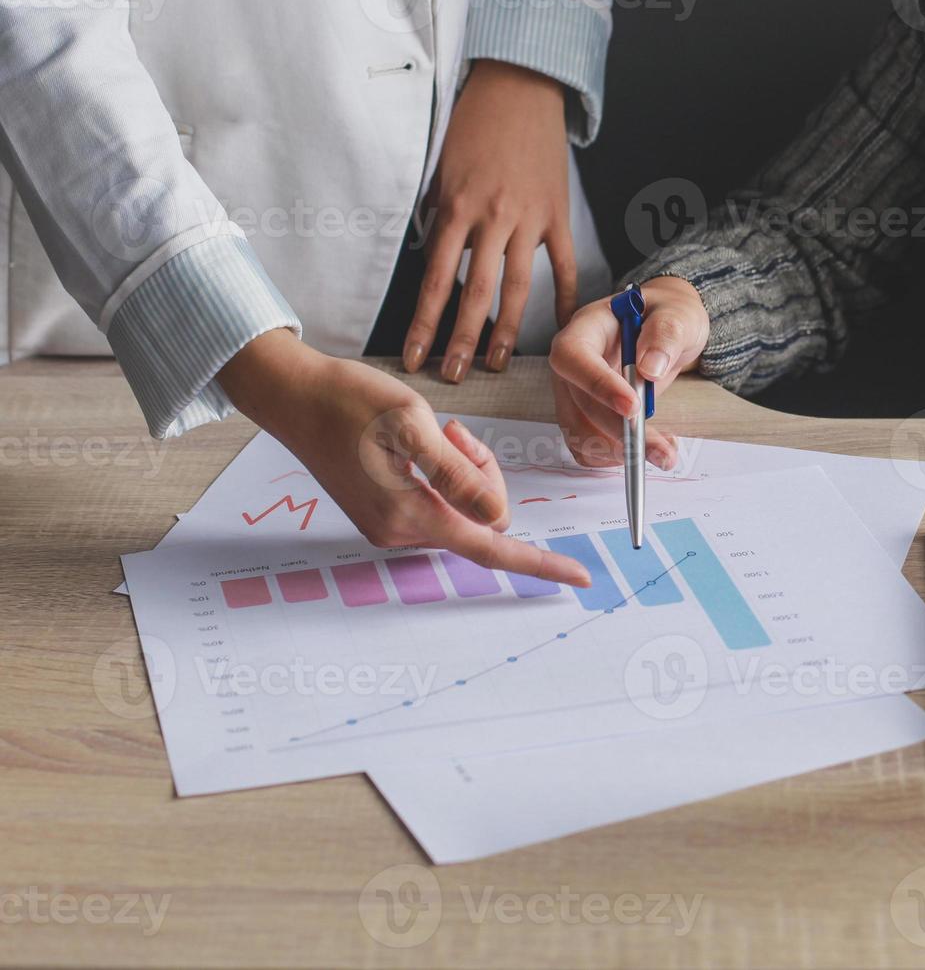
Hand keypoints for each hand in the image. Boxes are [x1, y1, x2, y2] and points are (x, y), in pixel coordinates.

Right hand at [219, 330, 590, 586]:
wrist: (294, 396)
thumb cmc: (349, 401)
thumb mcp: (411, 425)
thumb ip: (456, 475)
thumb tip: (497, 517)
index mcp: (412, 515)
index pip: (492, 548)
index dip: (540, 563)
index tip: (581, 577)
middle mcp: (402, 531)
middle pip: (482, 518)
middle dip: (484, 474)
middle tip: (455, 432)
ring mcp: (392, 524)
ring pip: (464, 506)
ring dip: (463, 468)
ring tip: (434, 431)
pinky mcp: (386, 510)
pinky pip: (440, 500)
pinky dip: (445, 471)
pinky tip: (420, 441)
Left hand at [402, 59, 576, 381]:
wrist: (518, 87)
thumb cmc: (472, 125)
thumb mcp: (441, 170)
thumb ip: (441, 219)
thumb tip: (438, 263)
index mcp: (458, 208)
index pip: (436, 281)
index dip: (424, 324)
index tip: (414, 355)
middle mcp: (494, 219)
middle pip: (476, 294)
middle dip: (463, 340)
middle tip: (453, 374)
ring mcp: (530, 219)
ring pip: (518, 287)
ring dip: (505, 330)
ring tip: (495, 362)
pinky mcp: (557, 214)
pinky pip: (563, 264)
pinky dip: (563, 297)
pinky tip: (558, 325)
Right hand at [549, 277, 709, 468]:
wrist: (669, 332)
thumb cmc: (670, 316)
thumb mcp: (679, 315)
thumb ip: (666, 334)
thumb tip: (650, 368)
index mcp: (588, 327)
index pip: (573, 356)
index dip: (597, 385)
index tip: (632, 407)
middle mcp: (574, 362)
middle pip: (579, 403)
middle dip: (619, 431)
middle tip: (660, 448)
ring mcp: (576, 392)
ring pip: (580, 433)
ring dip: (619, 451)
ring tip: (663, 450)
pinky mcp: (585, 415)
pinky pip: (588, 447)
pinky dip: (616, 457)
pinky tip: (649, 449)